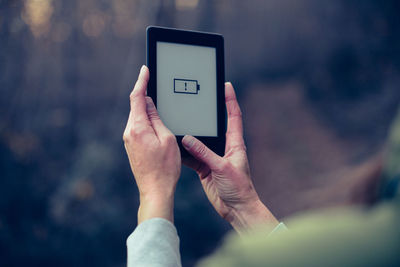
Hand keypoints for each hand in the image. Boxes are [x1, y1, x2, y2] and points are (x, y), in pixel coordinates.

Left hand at [123, 65, 180, 223]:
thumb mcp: (166, 138)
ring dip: (146, 107)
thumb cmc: (165, 167)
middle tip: (153, 81)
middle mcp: (129, 133)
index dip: (141, 81)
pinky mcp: (131, 146)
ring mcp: (128, 140)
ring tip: (158, 101)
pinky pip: (137, 127)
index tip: (145, 70)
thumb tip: (150, 104)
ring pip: (137, 117)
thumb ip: (157, 118)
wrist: (155, 190)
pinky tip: (155, 120)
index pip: (137, 98)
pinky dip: (145, 119)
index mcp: (137, 128)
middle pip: (136, 106)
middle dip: (144, 93)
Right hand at [182, 82, 277, 233]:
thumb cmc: (239, 188)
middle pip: (214, 126)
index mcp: (235, 143)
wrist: (236, 209)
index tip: (226, 85)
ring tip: (179, 123)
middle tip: (195, 100)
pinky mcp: (205, 168)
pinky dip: (184, 153)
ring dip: (190, 135)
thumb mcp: (222, 167)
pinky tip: (174, 147)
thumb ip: (204, 153)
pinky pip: (192, 156)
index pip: (233, 116)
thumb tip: (188, 139)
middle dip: (205, 114)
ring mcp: (213, 157)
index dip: (230, 100)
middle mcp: (224, 148)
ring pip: (199, 141)